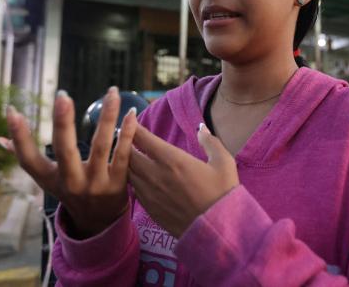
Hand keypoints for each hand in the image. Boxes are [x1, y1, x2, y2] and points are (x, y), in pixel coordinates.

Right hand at [0, 86, 136, 237]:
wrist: (99, 223)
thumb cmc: (70, 191)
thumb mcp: (47, 179)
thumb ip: (25, 156)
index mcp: (49, 179)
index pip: (28, 159)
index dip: (18, 137)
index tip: (11, 110)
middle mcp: (71, 182)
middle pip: (65, 150)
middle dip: (62, 123)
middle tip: (62, 95)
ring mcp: (95, 184)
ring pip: (101, 146)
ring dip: (107, 117)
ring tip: (112, 91)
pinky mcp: (118, 184)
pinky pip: (123, 154)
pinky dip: (128, 133)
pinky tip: (131, 112)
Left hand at [128, 123, 238, 237]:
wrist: (217, 230)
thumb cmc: (222, 194)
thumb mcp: (224, 162)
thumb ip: (210, 142)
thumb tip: (201, 128)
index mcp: (172, 159)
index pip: (143, 137)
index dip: (133, 125)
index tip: (130, 117)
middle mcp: (155, 174)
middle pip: (128, 153)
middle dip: (125, 141)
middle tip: (124, 134)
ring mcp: (150, 193)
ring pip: (128, 172)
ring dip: (126, 160)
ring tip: (127, 152)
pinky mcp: (149, 208)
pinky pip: (133, 188)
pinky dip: (132, 178)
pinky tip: (137, 176)